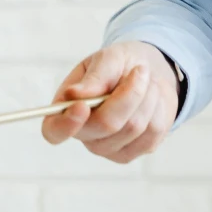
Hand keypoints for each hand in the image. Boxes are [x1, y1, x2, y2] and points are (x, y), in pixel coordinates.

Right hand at [40, 39, 179, 162]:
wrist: (147, 75)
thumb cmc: (119, 67)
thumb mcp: (108, 60)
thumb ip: (95, 77)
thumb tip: (75, 94)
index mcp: (66, 110)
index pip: (54, 131)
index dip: (66, 124)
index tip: (81, 107)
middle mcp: (85, 134)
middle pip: (106, 124)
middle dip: (129, 93)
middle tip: (140, 70)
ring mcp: (109, 148)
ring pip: (134, 127)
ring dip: (146, 96)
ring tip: (145, 81)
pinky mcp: (135, 152)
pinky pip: (153, 132)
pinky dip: (157, 107)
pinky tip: (151, 98)